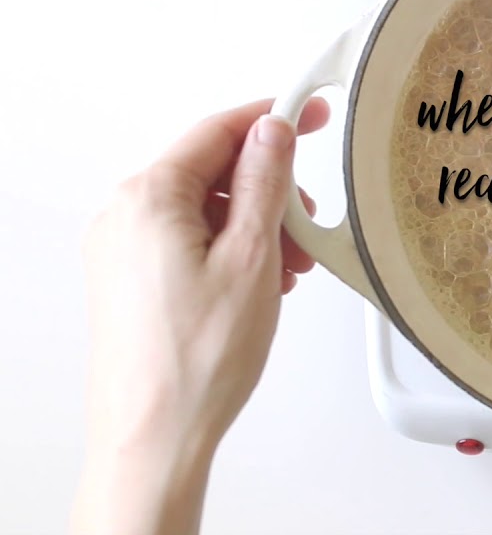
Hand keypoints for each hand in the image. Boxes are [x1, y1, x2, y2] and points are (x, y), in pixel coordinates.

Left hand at [72, 97, 328, 534]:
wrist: (155, 434)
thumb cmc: (198, 358)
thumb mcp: (252, 255)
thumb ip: (264, 182)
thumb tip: (272, 131)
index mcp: (149, 197)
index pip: (218, 131)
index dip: (272, 116)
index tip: (314, 112)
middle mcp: (124, 215)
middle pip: (211, 171)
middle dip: (269, 190)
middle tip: (310, 221)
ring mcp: (122, 250)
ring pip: (203, 209)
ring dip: (254, 225)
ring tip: (289, 267)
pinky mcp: (130, 280)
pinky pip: (188, 240)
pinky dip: (230, 249)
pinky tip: (261, 282)